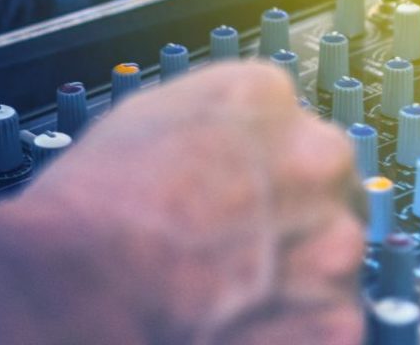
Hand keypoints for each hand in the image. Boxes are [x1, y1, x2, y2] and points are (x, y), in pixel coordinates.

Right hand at [0, 62, 364, 343]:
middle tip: (237, 246)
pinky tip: (241, 321)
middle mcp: (314, 158)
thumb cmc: (93, 210)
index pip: (295, 126)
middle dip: (292, 217)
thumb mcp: (144, 120)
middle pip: (327, 186)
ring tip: (230, 290)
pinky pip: (330, 321)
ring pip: (332, 258)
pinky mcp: (335, 317)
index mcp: (265, 99)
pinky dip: (296, 330)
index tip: (247, 192)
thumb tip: (229, 139)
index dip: (267, 168)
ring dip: (296, 275)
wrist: (84, 286)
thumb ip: (214, 122)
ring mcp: (333, 241)